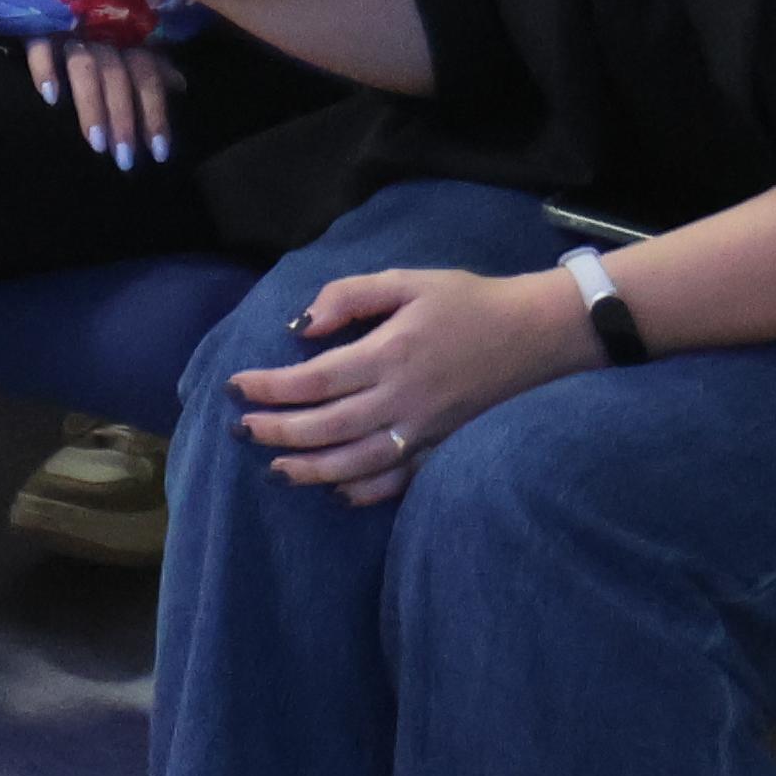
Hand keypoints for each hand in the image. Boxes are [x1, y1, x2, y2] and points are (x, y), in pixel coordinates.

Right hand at [36, 30, 177, 169]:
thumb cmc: (97, 22)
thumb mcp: (130, 40)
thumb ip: (151, 63)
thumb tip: (179, 83)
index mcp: (128, 36)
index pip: (147, 76)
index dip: (154, 113)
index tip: (159, 153)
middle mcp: (102, 31)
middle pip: (117, 76)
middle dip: (123, 119)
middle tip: (125, 159)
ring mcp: (68, 27)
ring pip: (84, 67)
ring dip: (91, 106)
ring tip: (96, 144)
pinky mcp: (36, 25)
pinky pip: (40, 45)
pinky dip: (45, 69)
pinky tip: (50, 96)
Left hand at [228, 261, 591, 501]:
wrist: (540, 334)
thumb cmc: (468, 302)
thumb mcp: (406, 281)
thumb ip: (349, 296)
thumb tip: (301, 326)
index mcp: (390, 354)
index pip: (314, 380)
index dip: (270, 388)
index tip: (236, 388)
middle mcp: (404, 399)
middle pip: (327, 426)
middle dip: (278, 431)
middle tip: (241, 429)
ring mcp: (426, 431)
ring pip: (358, 461)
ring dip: (312, 469)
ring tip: (275, 470)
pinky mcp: (446, 448)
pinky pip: (400, 480)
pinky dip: (366, 492)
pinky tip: (338, 494)